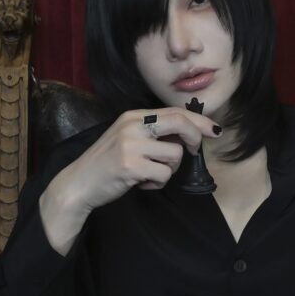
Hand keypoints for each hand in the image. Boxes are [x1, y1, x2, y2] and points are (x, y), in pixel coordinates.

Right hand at [54, 106, 221, 213]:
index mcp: (134, 116)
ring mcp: (131, 145)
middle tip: (194, 152)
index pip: (174, 112)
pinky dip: (157, 183)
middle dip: (195, 138)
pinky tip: (142, 183)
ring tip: (149, 174)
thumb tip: (187, 136)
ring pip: (175, 155)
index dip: (199, 121)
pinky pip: (164, 174)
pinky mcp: (131, 165)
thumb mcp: (129, 139)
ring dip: (169, 170)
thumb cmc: (108, 163)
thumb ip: (154, 134)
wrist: (80, 182)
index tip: (214, 130)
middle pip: (180, 123)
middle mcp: (133, 125)